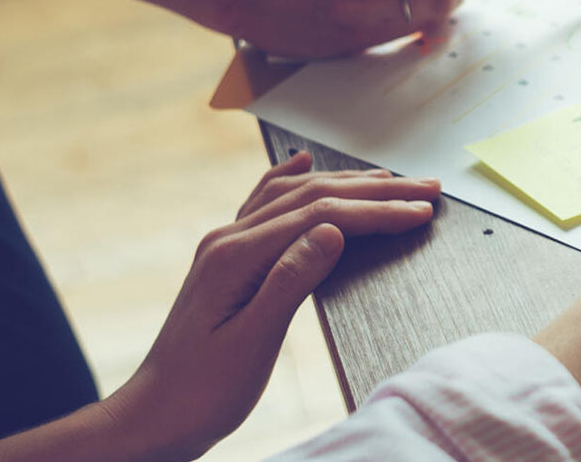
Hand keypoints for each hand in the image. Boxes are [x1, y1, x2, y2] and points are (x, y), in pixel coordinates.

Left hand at [100, 152, 441, 460]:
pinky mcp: (227, 259)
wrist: (154, 416)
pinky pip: (263, 204)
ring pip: (293, 195)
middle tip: (426, 188)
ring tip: (391, 179)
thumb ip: (290, 281)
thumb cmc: (202, 391)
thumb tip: (333, 231)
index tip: (421, 212)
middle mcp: (229, 240)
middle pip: (313, 196)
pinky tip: (301, 164)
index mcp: (237, 257)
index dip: (377, 212)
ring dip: (346, 183)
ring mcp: (225, 246)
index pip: (322, 217)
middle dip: (375, 190)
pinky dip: (288, 180)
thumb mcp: (252, 343)